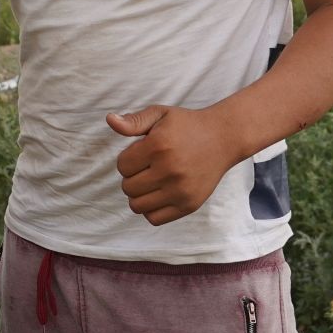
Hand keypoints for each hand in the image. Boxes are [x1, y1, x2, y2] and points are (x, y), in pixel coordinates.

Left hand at [108, 104, 241, 225]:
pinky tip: (159, 194)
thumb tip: (110, 120)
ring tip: (151, 181)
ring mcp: (180, 190)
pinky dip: (150, 209)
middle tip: (146, 167)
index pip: (122, 166)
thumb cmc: (187, 125)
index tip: (141, 153)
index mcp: (158, 146)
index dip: (127, 159)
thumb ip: (134, 121)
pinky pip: (155, 219)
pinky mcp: (189, 205)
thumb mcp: (160, 114)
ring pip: (137, 206)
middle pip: (128, 187)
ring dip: (139, 194)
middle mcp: (169, 170)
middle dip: (132, 177)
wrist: (223, 138)